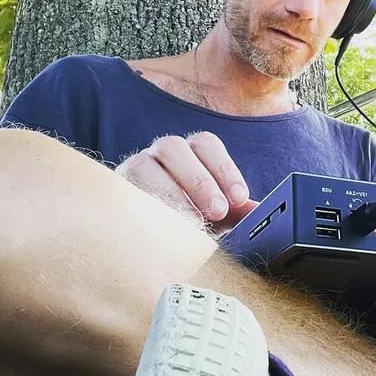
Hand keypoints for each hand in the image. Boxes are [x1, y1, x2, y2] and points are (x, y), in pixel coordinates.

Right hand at [116, 131, 259, 231]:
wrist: (153, 231)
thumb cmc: (191, 215)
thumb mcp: (217, 213)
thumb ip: (237, 210)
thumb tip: (259, 212)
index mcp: (190, 150)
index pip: (206, 144)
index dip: (225, 168)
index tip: (239, 198)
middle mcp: (162, 152)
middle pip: (176, 148)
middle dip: (200, 180)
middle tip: (218, 211)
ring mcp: (135, 166)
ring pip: (146, 164)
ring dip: (171, 193)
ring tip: (190, 222)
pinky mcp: (117, 187)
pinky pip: (126, 189)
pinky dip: (145, 206)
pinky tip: (160, 226)